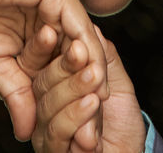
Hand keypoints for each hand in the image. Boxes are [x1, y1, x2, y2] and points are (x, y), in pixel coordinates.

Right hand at [0, 0, 108, 141]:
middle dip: (83, 93)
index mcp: (34, 22)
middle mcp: (49, 8)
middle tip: (91, 131)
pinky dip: (89, 52)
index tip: (74, 133)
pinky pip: (80, 25)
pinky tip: (94, 78)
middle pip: (75, 55)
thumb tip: (26, 134)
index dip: (65, 97)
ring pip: (83, 41)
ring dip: (92, 76)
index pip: (57, 63)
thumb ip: (15, 92)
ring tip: (98, 109)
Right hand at [32, 32, 145, 152]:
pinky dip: (76, 114)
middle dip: (63, 66)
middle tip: (80, 50)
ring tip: (93, 76)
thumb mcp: (117, 84)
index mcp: (51, 90)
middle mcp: (42, 112)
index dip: (44, 46)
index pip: (39, 64)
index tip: (54, 29)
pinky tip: (92, 101)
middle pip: (42, 84)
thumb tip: (92, 28)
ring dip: (73, 88)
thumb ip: (104, 59)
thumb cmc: (122, 124)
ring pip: (48, 105)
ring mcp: (46, 134)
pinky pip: (58, 131)